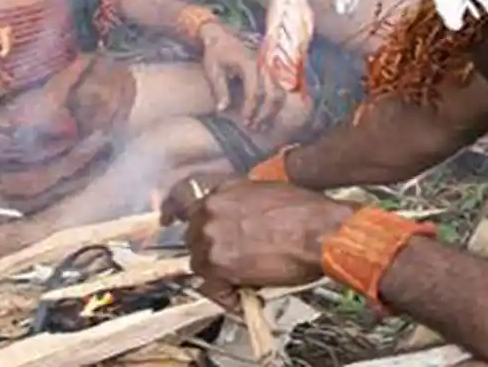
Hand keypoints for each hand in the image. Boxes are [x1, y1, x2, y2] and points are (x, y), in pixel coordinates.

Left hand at [160, 179, 352, 307]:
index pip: (183, 197)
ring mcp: (211, 237)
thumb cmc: (306, 212)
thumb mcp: (267, 192)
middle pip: (193, 236)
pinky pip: (210, 287)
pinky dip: (225, 296)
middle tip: (232, 262)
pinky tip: (243, 297)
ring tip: (245, 280)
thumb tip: (240, 220)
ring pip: (199, 262)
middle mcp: (210, 209)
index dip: (173, 210)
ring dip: (217, 274)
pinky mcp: (219, 265)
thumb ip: (242, 202)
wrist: (320, 230)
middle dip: (208, 250)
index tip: (168, 220)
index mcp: (223, 190)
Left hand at [199, 23, 286, 128]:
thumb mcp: (213, 70)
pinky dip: (276, 103)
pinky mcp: (272, 68)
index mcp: (250, 63)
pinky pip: (280, 88)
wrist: (221, 35)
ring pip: (279, 92)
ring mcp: (270, 66)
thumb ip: (219, 90)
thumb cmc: (216, 52)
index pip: (254, 92)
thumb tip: (222, 110)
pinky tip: (267, 115)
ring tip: (261, 125)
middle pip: (271, 94)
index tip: (245, 121)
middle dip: (264, 114)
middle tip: (253, 127)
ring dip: (272, 111)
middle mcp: (263, 64)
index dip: (250, 109)